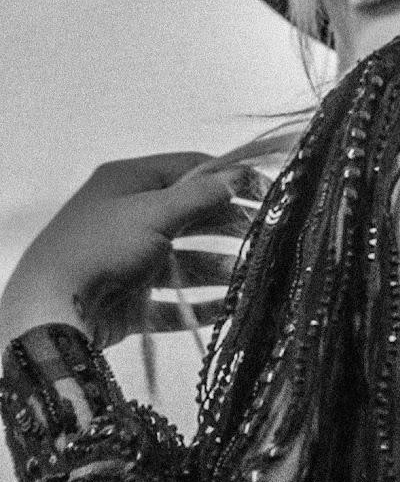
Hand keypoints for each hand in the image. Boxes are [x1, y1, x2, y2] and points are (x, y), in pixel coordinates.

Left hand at [0, 153, 246, 349]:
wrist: (48, 312)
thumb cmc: (101, 248)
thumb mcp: (154, 212)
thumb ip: (200, 195)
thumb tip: (237, 176)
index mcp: (129, 182)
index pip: (190, 168)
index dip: (230, 177)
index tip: (266, 191)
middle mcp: (129, 216)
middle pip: (191, 215)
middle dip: (228, 225)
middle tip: (267, 233)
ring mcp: (127, 259)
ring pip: (184, 259)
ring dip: (218, 266)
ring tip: (251, 274)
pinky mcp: (127, 299)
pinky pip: (171, 300)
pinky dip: (197, 304)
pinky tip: (226, 306)